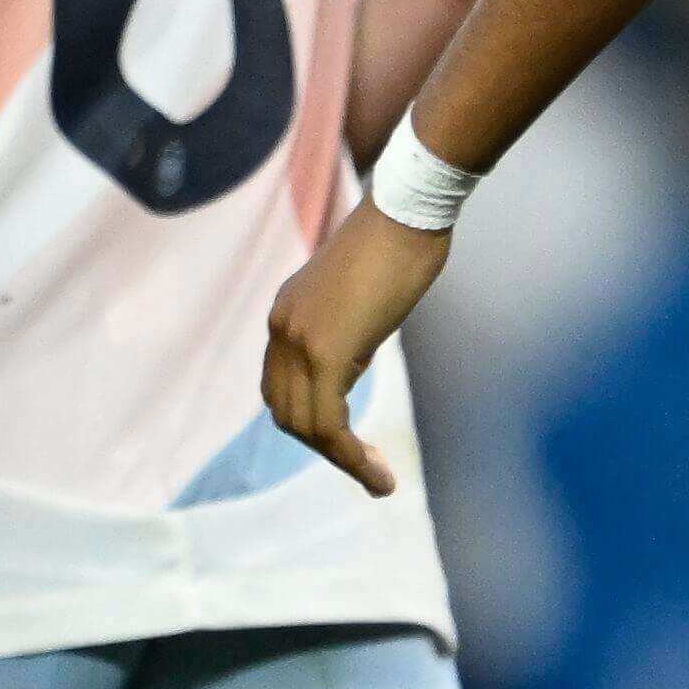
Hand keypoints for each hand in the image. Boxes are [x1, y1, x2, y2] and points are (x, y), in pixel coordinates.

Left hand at [260, 204, 452, 500]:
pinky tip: (379, 474)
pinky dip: (351, 458)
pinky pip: (329, 424)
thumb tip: (349, 366)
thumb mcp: (361, 297)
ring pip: (305, 425)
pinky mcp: (325, 352)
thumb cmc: (400, 242)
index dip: (311, 421)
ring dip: (341, 460)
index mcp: (286, 314)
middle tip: (366, 465)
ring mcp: (298, 340)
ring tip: (379, 477)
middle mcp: (281, 329)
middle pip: (285, 411)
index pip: (281, 387)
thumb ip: (346, 332)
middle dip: (324, 447)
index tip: (348, 440)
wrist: (407, 211)